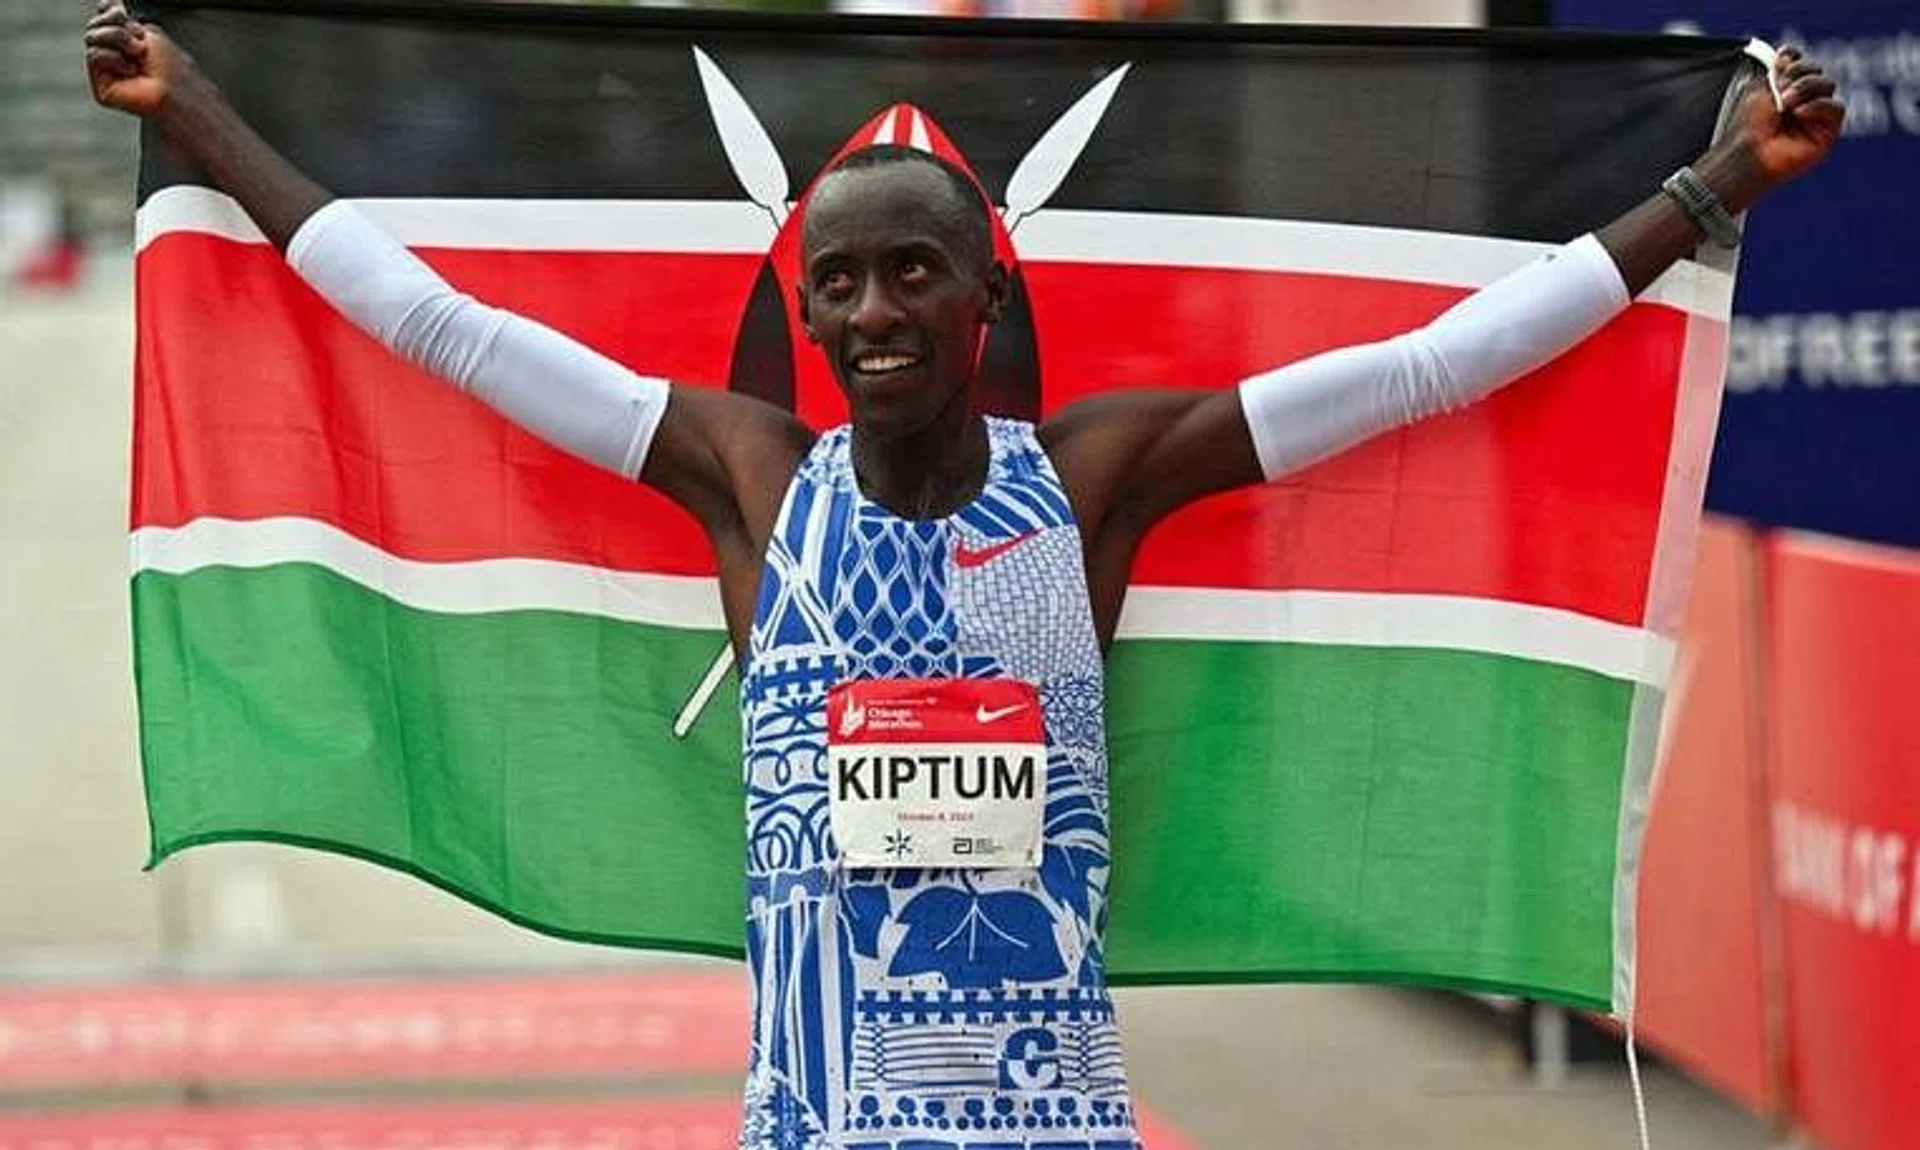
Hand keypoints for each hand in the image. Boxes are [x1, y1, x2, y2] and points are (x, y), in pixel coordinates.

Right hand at [85, 0, 191, 117]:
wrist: (177, 90)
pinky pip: (94, 56)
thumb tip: (109, 4)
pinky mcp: (102, 85)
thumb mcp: (149, 32)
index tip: (121, 10)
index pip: (104, 18)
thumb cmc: (172, 67)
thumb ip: (126, 19)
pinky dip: (114, 58)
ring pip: (92, 37)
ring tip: (138, 53)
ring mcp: (106, 70)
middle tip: (138, 40)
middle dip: (117, 27)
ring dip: (118, 39)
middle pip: (95, 25)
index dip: (109, 11)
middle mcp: (114, 54)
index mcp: (126, 41)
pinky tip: (130, 70)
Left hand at [1722, 47, 1844, 196]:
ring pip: (1828, 85)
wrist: (1748, 153)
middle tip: (1779, 88)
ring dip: (1806, 88)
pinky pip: (1836, 108)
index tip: (1779, 63)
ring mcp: (1815, 115)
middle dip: (1798, 72)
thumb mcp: (1758, 89)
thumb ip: (1776, 69)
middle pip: (1816, 69)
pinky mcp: (1827, 131)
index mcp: (1784, 88)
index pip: (1799, 61)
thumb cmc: (1748, 126)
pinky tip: (1799, 114)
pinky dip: (1818, 106)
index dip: (1793, 58)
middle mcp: (1802, 99)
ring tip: (1785, 104)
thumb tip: (1788, 55)